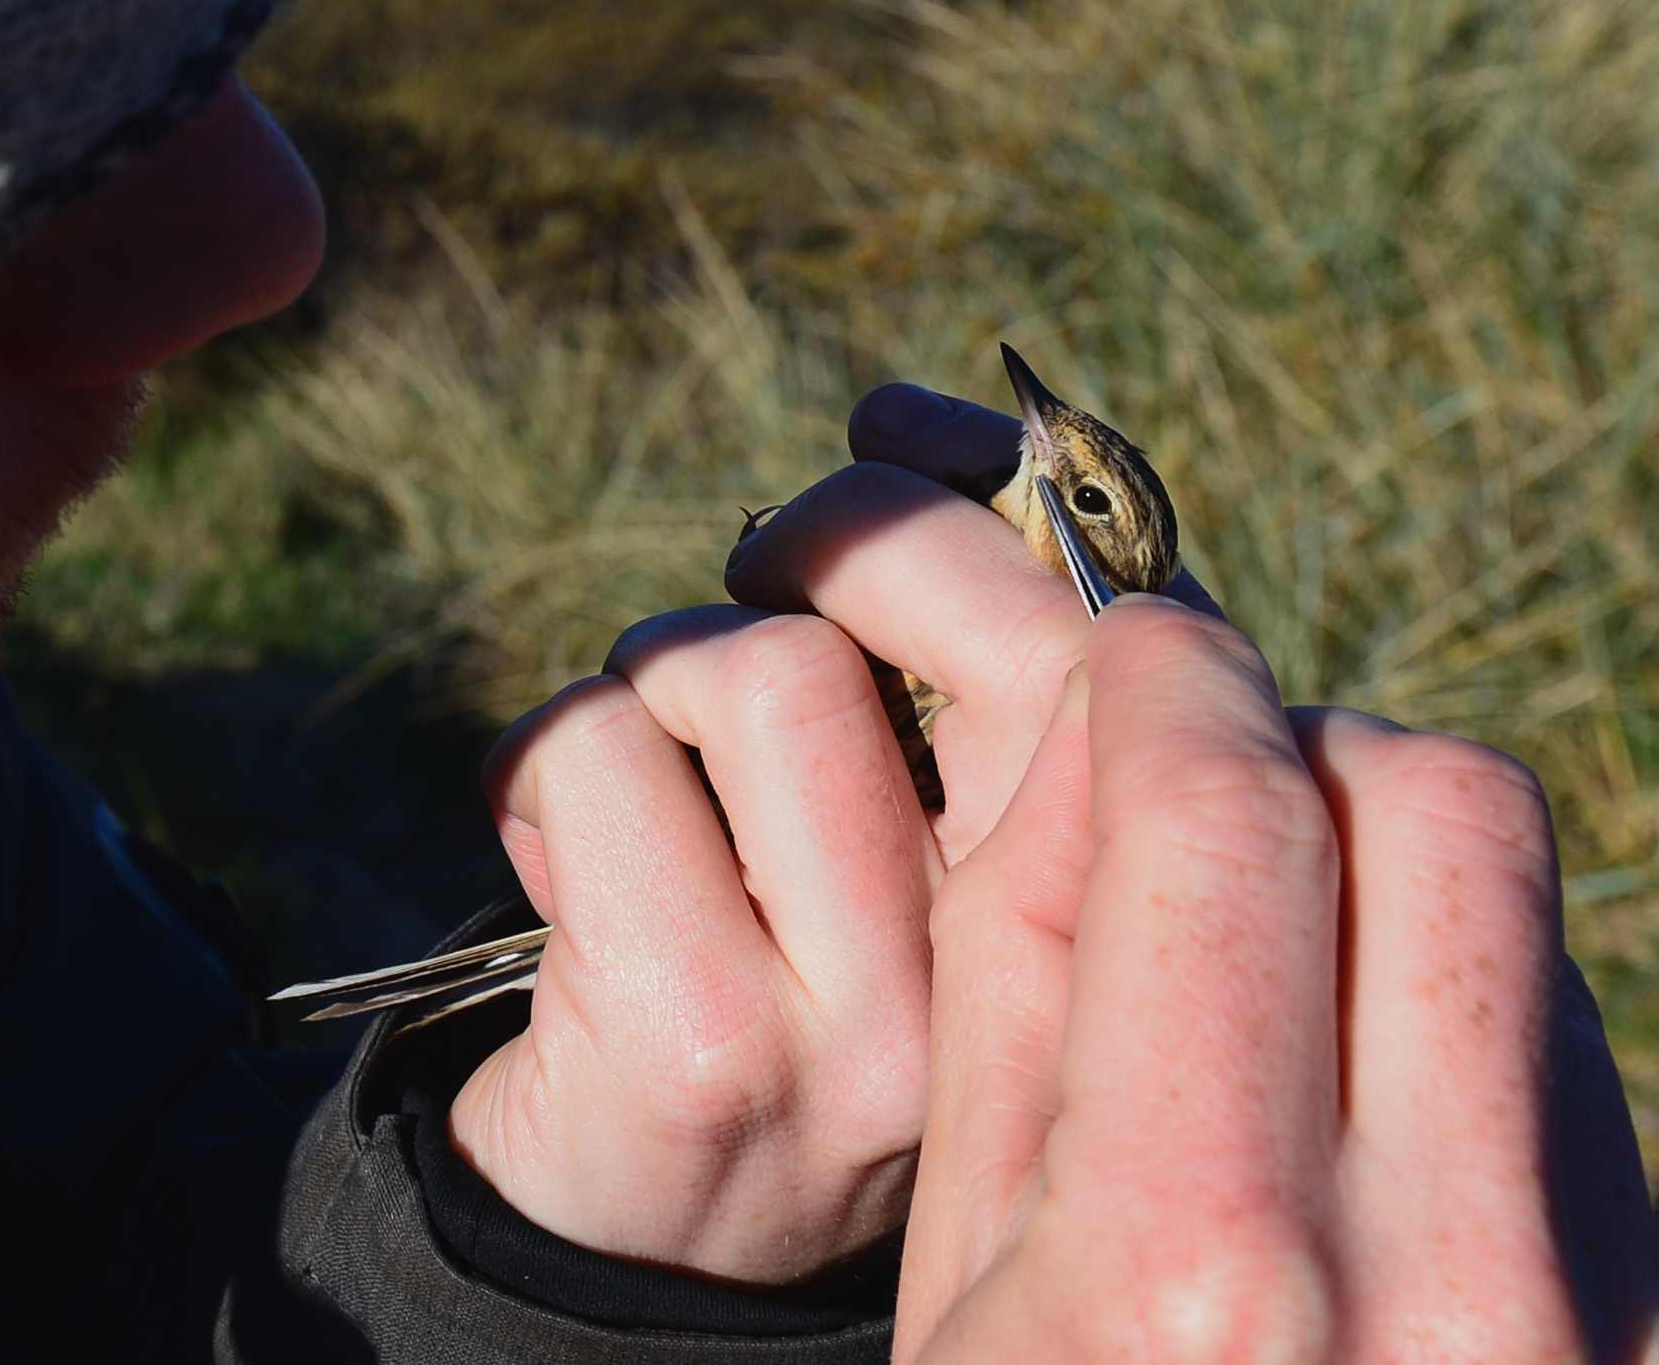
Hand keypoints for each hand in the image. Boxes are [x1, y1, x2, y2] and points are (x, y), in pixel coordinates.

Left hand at [441, 382, 1228, 1280]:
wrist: (647, 1234)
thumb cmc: (784, 969)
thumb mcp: (910, 824)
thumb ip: (949, 657)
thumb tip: (911, 424)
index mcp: (1103, 899)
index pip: (1120, 644)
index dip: (1002, 487)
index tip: (898, 427)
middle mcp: (1030, 979)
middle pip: (980, 628)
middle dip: (842, 530)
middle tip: (761, 562)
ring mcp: (875, 1025)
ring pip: (764, 675)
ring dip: (659, 673)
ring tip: (647, 771)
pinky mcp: (706, 1048)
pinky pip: (600, 756)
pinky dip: (538, 766)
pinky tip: (558, 861)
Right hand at [732, 385, 1658, 1362]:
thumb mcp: (957, 1299)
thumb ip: (1024, 1003)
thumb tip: (1097, 744)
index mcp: (1201, 1261)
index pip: (1228, 807)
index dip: (1164, 672)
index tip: (1128, 649)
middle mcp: (1447, 1279)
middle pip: (1442, 806)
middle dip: (1308, 735)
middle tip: (1206, 774)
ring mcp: (1609, 1329)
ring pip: (1538, 923)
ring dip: (1392, 865)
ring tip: (1265, 942)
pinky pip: (1585, 1074)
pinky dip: (1461, 1004)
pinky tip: (1356, 1083)